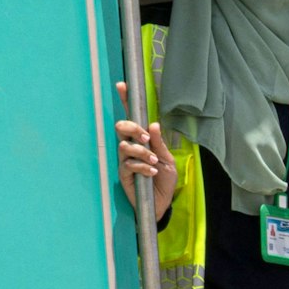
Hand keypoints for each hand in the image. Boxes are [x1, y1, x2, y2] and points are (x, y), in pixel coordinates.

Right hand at [114, 82, 176, 221]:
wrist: (163, 203)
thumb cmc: (164, 180)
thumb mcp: (167, 160)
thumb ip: (159, 143)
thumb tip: (153, 124)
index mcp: (142, 140)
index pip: (132, 118)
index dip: (126, 101)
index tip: (122, 85)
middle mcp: (131, 147)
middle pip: (121, 127)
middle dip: (132, 129)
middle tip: (146, 137)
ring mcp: (125, 160)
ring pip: (124, 146)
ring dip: (141, 152)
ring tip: (153, 161)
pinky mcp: (123, 174)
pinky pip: (127, 164)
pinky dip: (141, 167)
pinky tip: (151, 173)